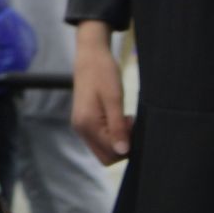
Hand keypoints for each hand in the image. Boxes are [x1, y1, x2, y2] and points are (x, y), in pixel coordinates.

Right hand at [71, 24, 131, 163]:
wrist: (90, 56)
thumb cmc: (103, 73)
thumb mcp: (114, 99)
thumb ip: (117, 127)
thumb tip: (123, 152)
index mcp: (87, 124)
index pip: (111, 152)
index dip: (127, 145)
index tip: (132, 123)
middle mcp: (81, 129)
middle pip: (105, 156)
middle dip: (122, 146)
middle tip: (129, 122)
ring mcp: (81, 126)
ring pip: (103, 148)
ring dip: (117, 140)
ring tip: (125, 118)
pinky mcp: (84, 122)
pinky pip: (100, 139)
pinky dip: (112, 134)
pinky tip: (118, 118)